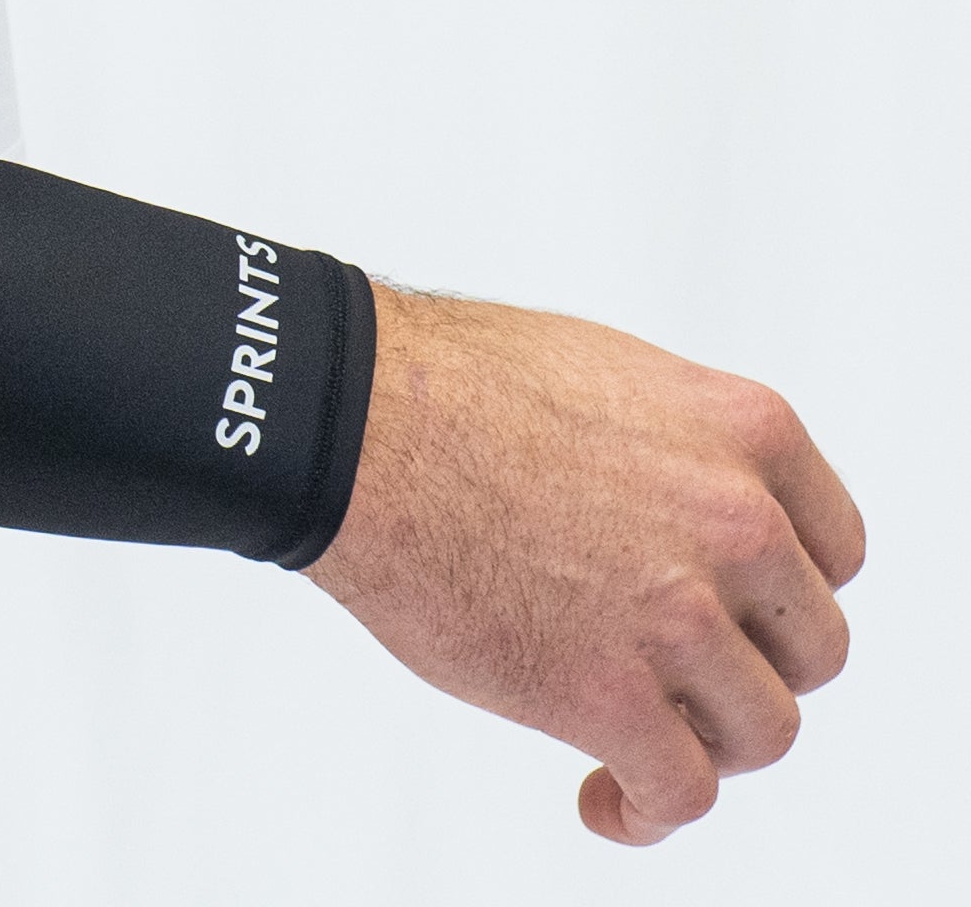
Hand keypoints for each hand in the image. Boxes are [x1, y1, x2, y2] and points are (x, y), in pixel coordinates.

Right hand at [308, 289, 863, 843]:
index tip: (741, 610)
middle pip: (812, 644)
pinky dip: (648, 811)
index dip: (784, 590)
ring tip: (646, 738)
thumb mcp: (607, 373)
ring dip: (708, 742)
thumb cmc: (445, 382)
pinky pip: (681, 793)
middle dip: (750, 665)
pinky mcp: (608, 695)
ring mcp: (679, 613)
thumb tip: (694, 511)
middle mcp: (737, 520)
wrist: (349, 423)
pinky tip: (606, 800)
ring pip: (761, 728)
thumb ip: (681, 445)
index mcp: (743, 429)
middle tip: (680, 671)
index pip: (835, 548)